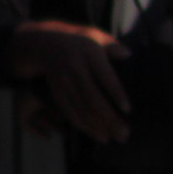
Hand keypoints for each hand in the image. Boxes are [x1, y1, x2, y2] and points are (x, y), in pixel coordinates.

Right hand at [8, 20, 131, 143]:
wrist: (44, 42)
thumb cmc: (80, 40)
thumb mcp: (95, 35)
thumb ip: (112, 46)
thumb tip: (128, 55)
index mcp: (89, 53)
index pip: (105, 76)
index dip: (116, 94)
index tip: (128, 109)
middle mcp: (74, 69)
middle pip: (93, 98)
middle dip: (109, 118)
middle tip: (125, 133)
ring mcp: (64, 82)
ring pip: (81, 109)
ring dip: (98, 127)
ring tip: (115, 138)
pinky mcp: (56, 92)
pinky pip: (70, 112)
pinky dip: (84, 126)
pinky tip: (99, 134)